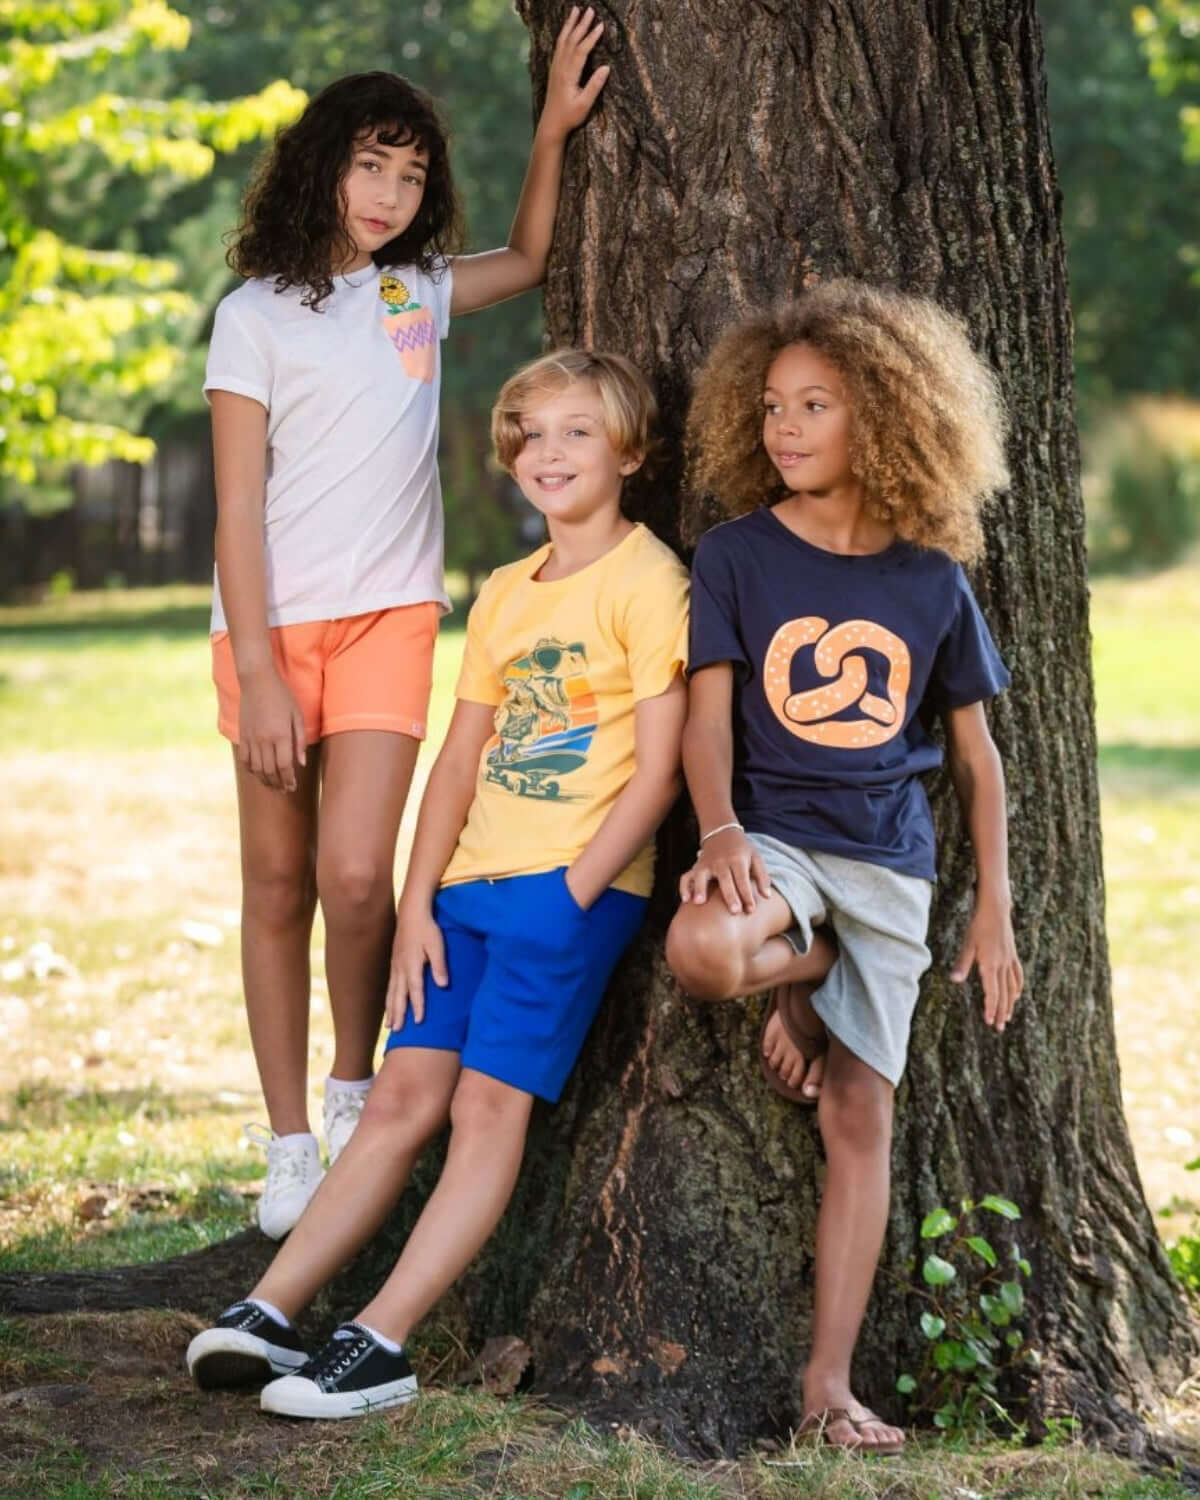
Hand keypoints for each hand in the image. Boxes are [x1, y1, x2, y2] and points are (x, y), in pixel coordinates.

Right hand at [237, 666, 305, 791]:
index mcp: (281, 735)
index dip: (288, 779)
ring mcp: (251, 738)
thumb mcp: (297, 716)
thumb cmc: (282, 697)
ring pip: (256, 768)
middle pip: (270, 771)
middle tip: (285, 790)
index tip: (293, 786)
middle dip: (278, 784)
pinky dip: (251, 770)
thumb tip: (301, 763)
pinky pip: (245, 759)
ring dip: (265, 780)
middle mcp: (264, 740)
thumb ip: (300, 741)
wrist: (257, 681)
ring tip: (273, 785)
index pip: (284, 766)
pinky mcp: (242, 735)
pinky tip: (258, 773)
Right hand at [386, 900, 447, 1030]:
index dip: (418, 1007)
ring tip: (389, 1025)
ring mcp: (395, 966)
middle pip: (399, 996)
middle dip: (398, 1014)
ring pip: (391, 992)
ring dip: (390, 1009)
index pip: (416, 990)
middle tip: (397, 1031)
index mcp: (412, 965)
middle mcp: (401, 968)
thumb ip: (439, 965)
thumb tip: (443, 985)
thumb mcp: (437, 945)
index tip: (419, 1022)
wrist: (411, 913)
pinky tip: (389, 1005)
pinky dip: (388, 999)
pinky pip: (390, 986)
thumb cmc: (427, 928)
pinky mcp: (394, 963)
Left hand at [537, 5, 609, 142]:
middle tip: (590, 10)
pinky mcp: (554, 70)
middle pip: (572, 40)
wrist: (551, 125)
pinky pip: (559, 46)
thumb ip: (595, 86)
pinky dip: (564, 34)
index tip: (601, 25)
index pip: (581, 50)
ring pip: (563, 41)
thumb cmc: (569, 117)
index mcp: (568, 75)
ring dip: (570, 25)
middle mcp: (560, 68)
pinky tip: (567, 29)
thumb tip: (606, 68)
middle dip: (581, 24)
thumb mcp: (585, 105)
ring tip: (576, 10)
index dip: (591, 37)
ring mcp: (556, 67)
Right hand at [679, 828, 769, 914]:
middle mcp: (721, 861)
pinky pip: (686, 876)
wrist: (722, 832)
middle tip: (734, 911)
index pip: (743, 879)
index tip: (751, 910)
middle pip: (725, 879)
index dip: (747, 894)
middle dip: (729, 895)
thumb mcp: (756, 858)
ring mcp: (706, 863)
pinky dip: (684, 887)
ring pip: (701, 875)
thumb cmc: (742, 850)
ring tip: (700, 902)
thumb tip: (767, 897)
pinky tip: (686, 900)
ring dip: (700, 888)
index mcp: (738, 859)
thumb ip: (762, 877)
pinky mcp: (696, 866)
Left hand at [952, 898, 1022, 1031]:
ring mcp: (1009, 960)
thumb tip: (954, 981)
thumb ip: (962, 964)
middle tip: (1000, 1028)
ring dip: (1010, 1003)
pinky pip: (1017, 975)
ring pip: (1012, 987)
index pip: (992, 993)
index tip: (990, 1022)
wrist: (996, 909)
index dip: (991, 1009)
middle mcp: (1002, 965)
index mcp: (990, 965)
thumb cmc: (978, 926)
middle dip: (1002, 1012)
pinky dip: (1017, 987)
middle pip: (1003, 994)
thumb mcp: (967, 944)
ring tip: (1009, 1016)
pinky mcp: (1012, 954)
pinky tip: (1017, 994)